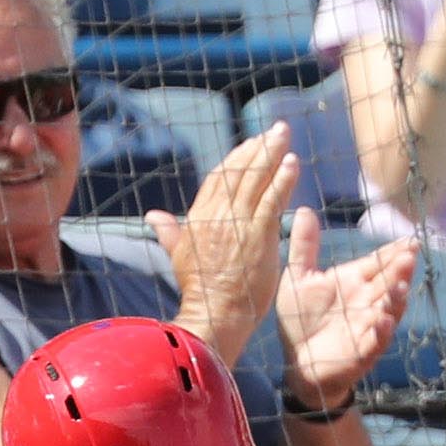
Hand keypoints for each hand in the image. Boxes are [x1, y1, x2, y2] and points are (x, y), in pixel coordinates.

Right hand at [154, 127, 301, 367]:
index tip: (251, 145)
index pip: (218, 178)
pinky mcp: (257, 234)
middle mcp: (217, 215)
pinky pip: (272, 198)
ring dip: (273, 154)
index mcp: (198, 218)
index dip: (236, 158)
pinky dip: (283, 179)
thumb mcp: (179, 257)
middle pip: (239, 171)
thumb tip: (153, 217)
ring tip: (285, 137)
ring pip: (256, 179)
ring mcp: (237, 223)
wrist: (213, 315)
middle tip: (276, 131)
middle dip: (258, 147)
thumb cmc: (199, 293)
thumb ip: (170, 233)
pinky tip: (293, 164)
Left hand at [272, 211, 414, 410]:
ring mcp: (368, 326)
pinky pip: (375, 340)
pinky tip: (383, 320)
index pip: (379, 262)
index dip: (394, 252)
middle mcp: (367, 301)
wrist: (297, 362)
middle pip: (389, 282)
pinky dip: (381, 331)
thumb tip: (303, 210)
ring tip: (402, 285)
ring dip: (396, 298)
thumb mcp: (298, 280)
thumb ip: (304, 248)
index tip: (409, 240)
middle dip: (400, 269)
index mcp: (356, 281)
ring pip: (389, 309)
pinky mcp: (362, 352)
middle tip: (410, 254)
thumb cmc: (301, 320)